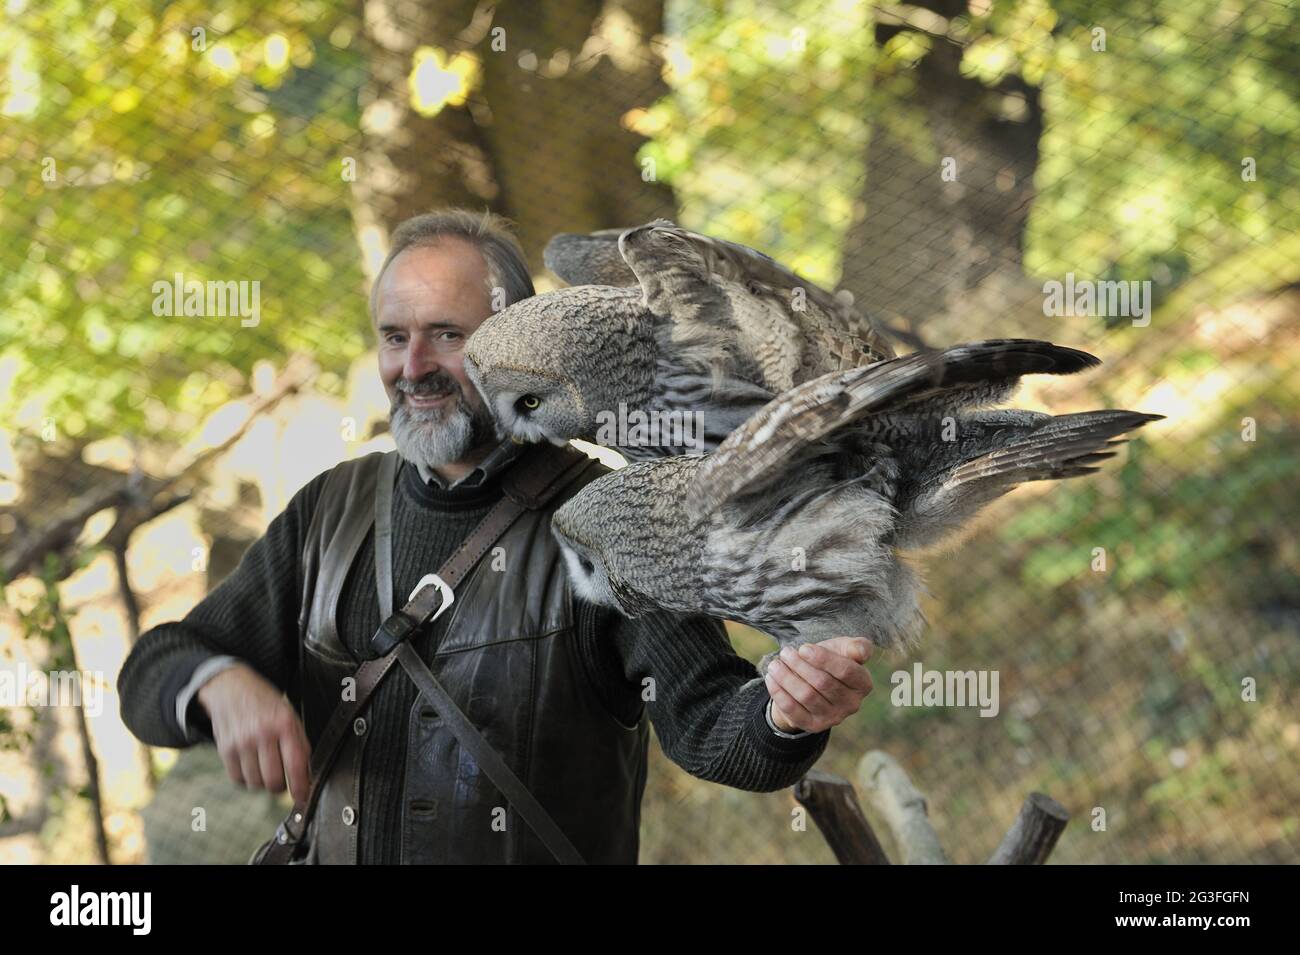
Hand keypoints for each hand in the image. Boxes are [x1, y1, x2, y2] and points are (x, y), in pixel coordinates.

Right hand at [197, 663, 311, 802]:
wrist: (232, 687)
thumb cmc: (266, 705)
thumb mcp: (290, 717)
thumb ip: (300, 745)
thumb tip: (307, 778)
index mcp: (284, 724)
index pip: (295, 765)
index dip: (300, 788)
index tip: (303, 798)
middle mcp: (262, 733)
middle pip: (273, 780)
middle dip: (281, 787)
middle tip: (282, 782)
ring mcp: (241, 742)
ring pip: (255, 783)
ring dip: (263, 784)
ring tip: (266, 770)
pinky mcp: (224, 749)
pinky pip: (237, 779)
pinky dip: (246, 780)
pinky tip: (251, 768)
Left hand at [764, 638, 873, 733]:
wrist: (812, 683)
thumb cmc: (830, 661)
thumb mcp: (842, 649)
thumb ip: (856, 646)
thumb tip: (859, 651)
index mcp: (863, 684)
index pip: (846, 670)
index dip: (823, 659)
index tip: (803, 648)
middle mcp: (852, 704)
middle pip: (823, 683)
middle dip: (800, 665)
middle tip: (785, 653)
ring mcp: (833, 718)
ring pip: (806, 696)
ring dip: (786, 677)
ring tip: (775, 664)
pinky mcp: (814, 725)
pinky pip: (793, 709)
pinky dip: (779, 692)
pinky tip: (771, 678)